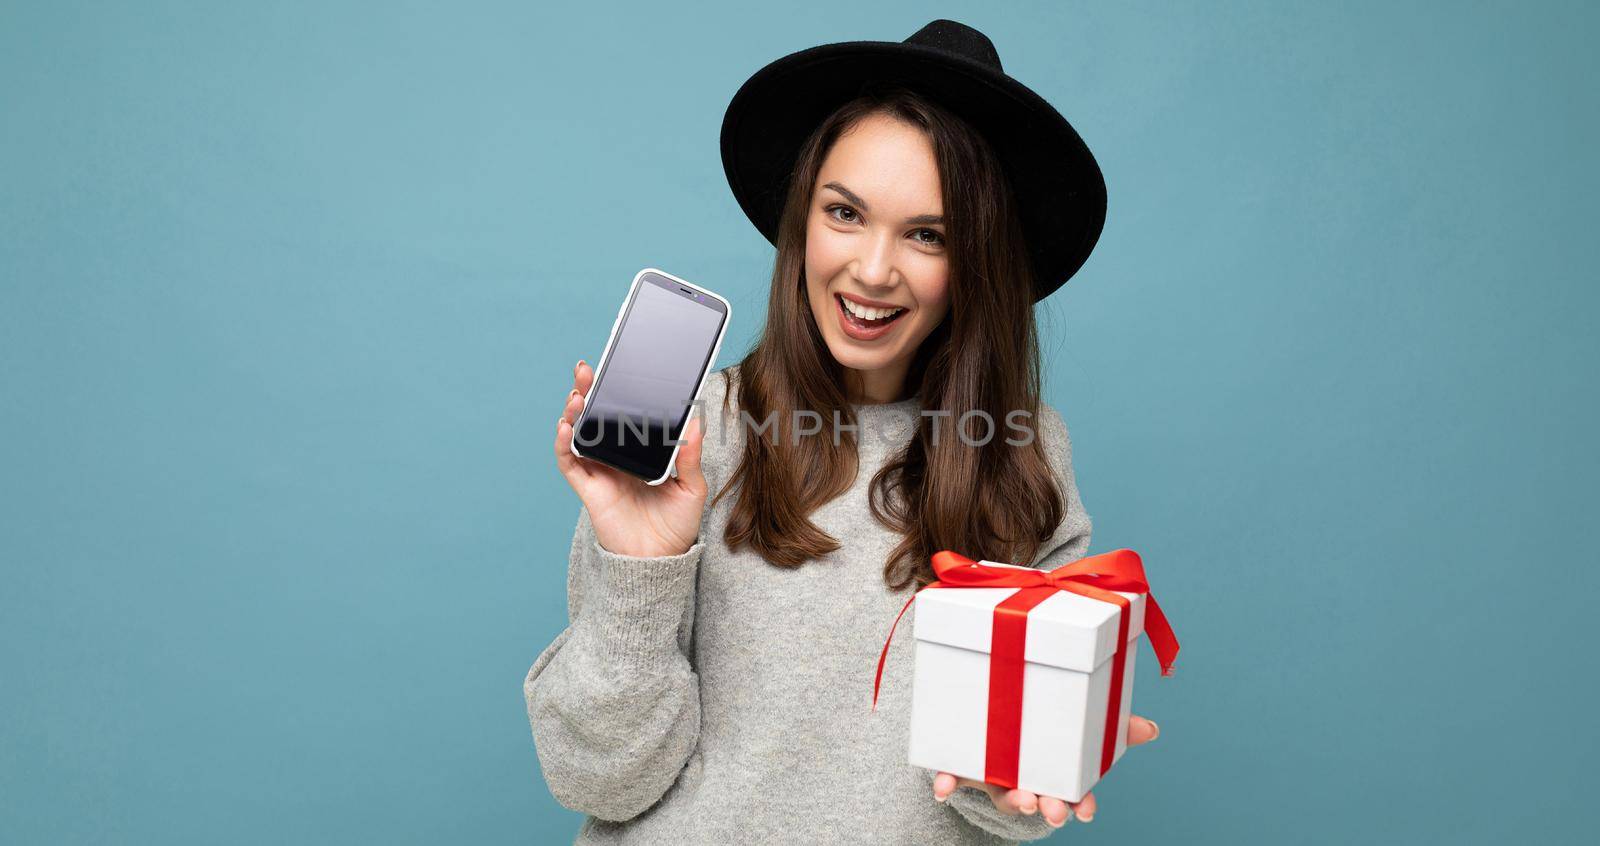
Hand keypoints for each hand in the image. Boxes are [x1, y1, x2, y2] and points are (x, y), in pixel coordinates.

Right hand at [554, 359, 708, 557]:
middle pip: (596, 417)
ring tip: (577, 394)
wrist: (660, 560)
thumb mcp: (692, 487)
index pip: (624, 414)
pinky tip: (566, 427)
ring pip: (578, 434)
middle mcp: (616, 457)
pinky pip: (570, 463)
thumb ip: (691, 457)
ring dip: (573, 412)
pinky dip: (564, 444)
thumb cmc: (676, 524)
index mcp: (640, 451)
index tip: (617, 367)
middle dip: (588, 391)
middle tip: (586, 369)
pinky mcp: (588, 489)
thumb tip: (696, 423)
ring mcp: (599, 471)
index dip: (616, 392)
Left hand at [931, 714, 1160, 826]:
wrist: (986, 726)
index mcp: (1053, 774)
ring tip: (1021, 799)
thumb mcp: (1076, 728)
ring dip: (1012, 800)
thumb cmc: (1039, 731)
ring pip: (1002, 795)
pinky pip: (953, 777)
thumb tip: (1151, 728)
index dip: (1080, 805)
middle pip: (1039, 800)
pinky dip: (947, 784)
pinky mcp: (963, 766)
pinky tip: (943, 790)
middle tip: (1054, 810)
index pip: (1072, 795)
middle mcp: (1024, 780)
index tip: (1086, 810)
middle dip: (1048, 808)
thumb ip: (1112, 728)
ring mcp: (993, 776)